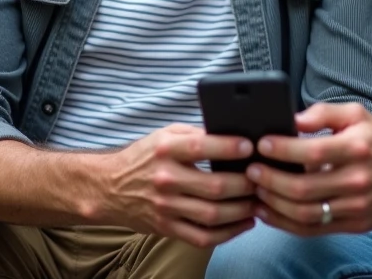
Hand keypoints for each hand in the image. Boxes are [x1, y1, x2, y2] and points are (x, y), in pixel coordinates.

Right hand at [99, 124, 257, 247]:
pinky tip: (244, 223)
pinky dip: (228, 234)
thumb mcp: (166, 135)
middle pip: (215, 186)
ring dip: (242, 211)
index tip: (251, 147)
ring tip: (259, 202)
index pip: (201, 147)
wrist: (108, 187)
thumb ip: (196, 134)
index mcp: (166, 150)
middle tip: (263, 179)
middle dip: (246, 184)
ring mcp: (166, 207)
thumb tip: (232, 134)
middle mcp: (166, 179)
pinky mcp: (167, 228)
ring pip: (213, 215)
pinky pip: (202, 237)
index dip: (229, 147)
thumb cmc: (144, 157)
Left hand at [246, 102, 371, 234]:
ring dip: (274, 204)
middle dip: (271, 180)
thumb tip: (293, 120)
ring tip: (255, 192)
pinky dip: (286, 223)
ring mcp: (355, 206)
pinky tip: (269, 212)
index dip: (283, 149)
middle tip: (251, 171)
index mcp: (357, 148)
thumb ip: (323, 113)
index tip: (262, 144)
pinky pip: (313, 229)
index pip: (314, 152)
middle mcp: (357, 179)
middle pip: (304, 188)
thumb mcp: (357, 114)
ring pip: (305, 213)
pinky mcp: (353, 225)